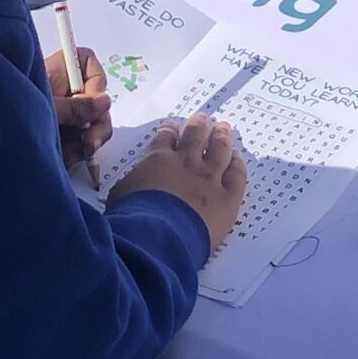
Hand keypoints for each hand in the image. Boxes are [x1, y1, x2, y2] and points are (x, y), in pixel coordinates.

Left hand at [46, 44, 111, 169]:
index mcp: (58, 70)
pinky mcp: (59, 133)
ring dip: (86, 142)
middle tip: (89, 143)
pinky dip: (76, 152)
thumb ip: (75, 107)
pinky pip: (79, 141)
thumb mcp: (45, 108)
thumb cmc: (7, 112)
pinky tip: (64, 159)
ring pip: (90, 123)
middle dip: (96, 123)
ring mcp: (62, 112)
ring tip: (71, 155)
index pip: (88, 63)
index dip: (95, 82)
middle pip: (96, 99)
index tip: (89, 101)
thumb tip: (104, 102)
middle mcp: (62, 89)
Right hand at [115, 112, 248, 251]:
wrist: (154, 239)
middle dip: (199, 125)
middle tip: (203, 119)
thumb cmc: (131, 221)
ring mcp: (209, 178)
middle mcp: (186, 163)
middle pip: (196, 135)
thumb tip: (133, 187)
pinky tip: (237, 158)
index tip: (173, 127)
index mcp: (157, 160)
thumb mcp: (120, 195)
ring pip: (220, 149)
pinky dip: (238, 164)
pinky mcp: (227, 198)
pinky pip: (237, 175)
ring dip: (222, 137)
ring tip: (223, 129)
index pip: (165, 138)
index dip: (170, 130)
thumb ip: (131, 184)